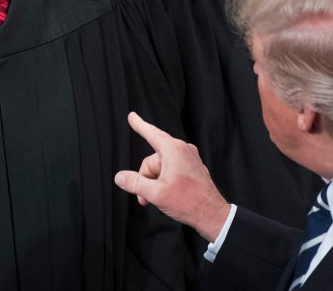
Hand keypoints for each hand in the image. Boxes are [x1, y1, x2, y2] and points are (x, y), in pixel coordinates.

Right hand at [114, 112, 230, 242]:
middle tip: (145, 197)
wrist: (212, 214)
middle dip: (145, 179)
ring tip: (158, 199)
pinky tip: (167, 195)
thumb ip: (134, 183)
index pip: (151, 133)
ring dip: (154, 183)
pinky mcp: (191, 168)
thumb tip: (120, 177)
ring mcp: (188, 159)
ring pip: (160, 167)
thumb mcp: (155, 193)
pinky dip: (164, 181)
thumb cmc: (189, 202)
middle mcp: (182, 150)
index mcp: (173, 150)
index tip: (132, 116)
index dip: (139, 125)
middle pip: (152, 160)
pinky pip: (171, 170)